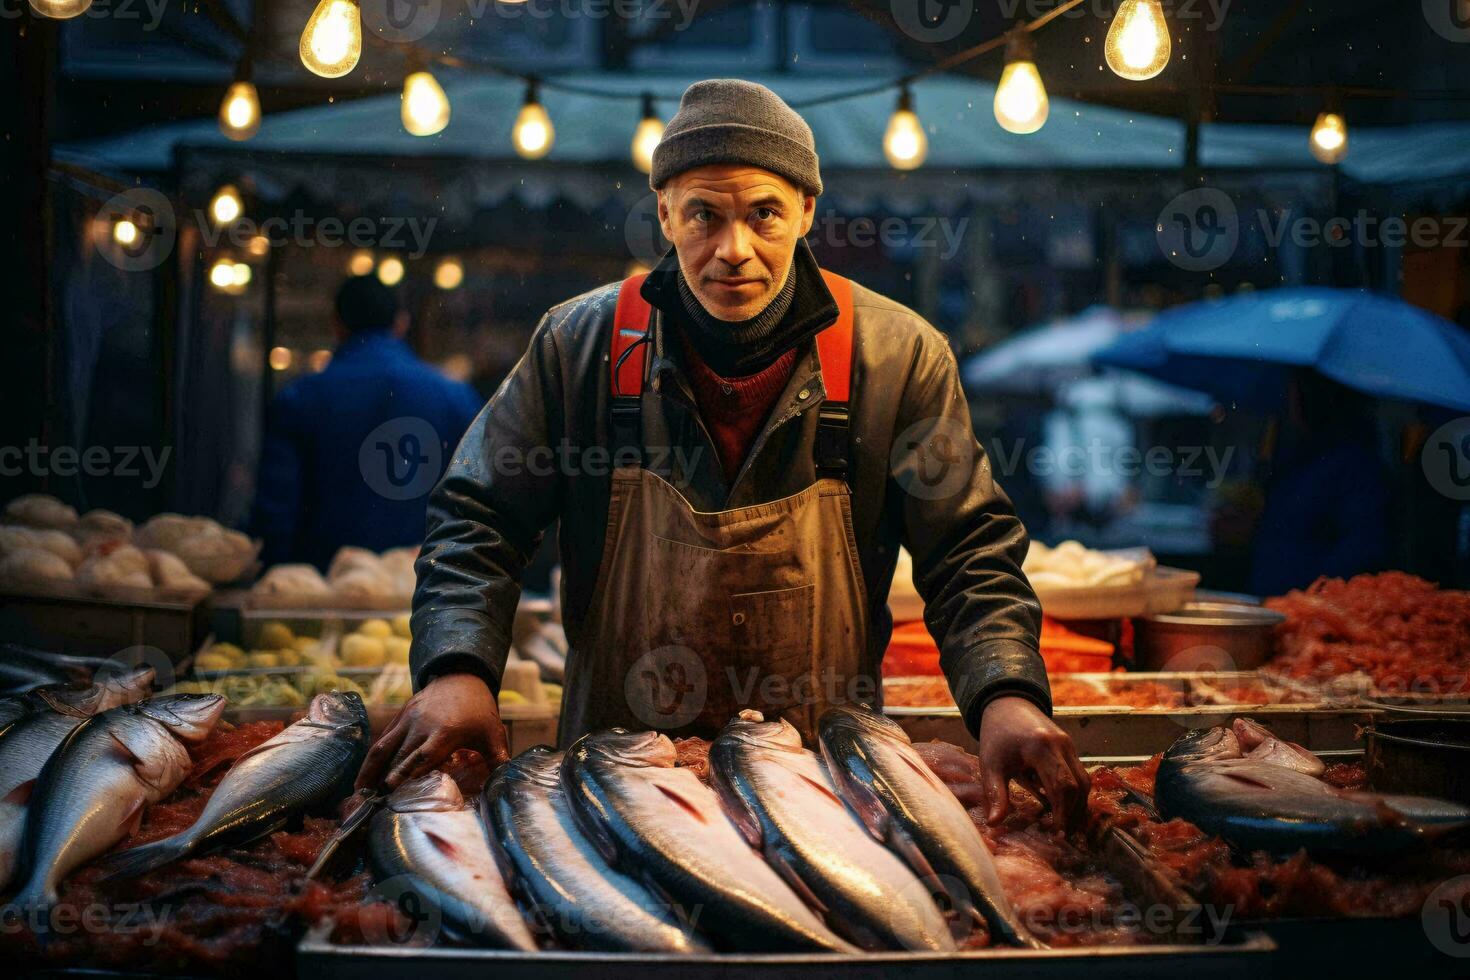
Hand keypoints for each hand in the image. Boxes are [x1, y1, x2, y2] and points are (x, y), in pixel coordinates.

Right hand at [355, 672, 508, 791]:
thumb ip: (497, 761)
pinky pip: (382, 738)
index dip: (406, 772)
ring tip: (357, 793)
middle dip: (384, 778)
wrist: (462, 676)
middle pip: (399, 755)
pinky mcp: (400, 716)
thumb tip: (503, 788)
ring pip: (384, 747)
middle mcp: (422, 726)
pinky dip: (372, 758)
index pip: (423, 755)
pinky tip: (364, 776)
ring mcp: (408, 719)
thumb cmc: (479, 710)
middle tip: (369, 802)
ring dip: (369, 770)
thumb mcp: (493, 734)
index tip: (391, 789)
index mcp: (446, 732)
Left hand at [976, 695, 1089, 831]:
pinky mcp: (1070, 747)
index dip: (1062, 814)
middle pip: (1079, 786)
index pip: (1062, 787)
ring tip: (1061, 824)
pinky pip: (1078, 773)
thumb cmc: (997, 737)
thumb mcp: (990, 766)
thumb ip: (995, 794)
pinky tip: (1059, 807)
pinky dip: (1073, 793)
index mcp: (1041, 747)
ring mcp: (1069, 744)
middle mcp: (1061, 744)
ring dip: (1076, 804)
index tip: (1057, 834)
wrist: (1007, 705)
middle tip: (1061, 834)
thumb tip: (994, 824)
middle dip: (1073, 813)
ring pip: (1084, 781)